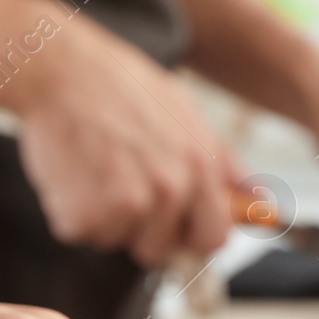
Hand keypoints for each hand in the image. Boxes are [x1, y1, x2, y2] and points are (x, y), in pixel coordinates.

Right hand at [9, 20, 243, 267]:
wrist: (59, 68)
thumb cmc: (118, 84)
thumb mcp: (185, 110)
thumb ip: (221, 161)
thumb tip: (258, 200)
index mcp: (200, 167)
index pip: (213, 238)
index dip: (189, 235)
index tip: (171, 226)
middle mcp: (171, 189)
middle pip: (158, 250)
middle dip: (138, 231)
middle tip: (116, 186)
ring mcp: (128, 204)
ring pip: (115, 241)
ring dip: (100, 217)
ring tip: (92, 168)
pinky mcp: (85, 214)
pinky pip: (78, 233)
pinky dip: (68, 210)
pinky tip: (70, 170)